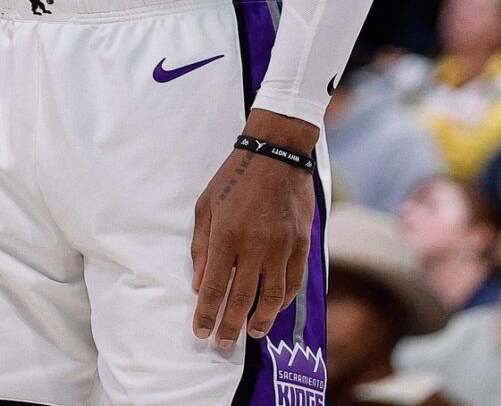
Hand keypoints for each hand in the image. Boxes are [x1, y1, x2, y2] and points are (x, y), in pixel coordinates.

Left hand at [190, 114, 315, 351]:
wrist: (276, 155)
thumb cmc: (233, 179)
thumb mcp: (206, 207)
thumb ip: (201, 247)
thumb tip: (199, 285)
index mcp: (227, 235)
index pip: (215, 286)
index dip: (207, 314)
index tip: (201, 332)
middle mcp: (255, 245)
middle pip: (242, 298)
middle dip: (231, 326)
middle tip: (223, 345)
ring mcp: (282, 247)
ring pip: (273, 296)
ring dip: (260, 319)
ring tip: (250, 334)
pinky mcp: (302, 245)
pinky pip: (293, 282)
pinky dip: (282, 301)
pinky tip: (273, 310)